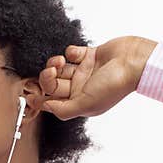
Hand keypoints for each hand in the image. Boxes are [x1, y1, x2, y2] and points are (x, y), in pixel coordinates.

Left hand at [37, 36, 157, 119]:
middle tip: (51, 72)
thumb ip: (64, 109)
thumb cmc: (114, 85)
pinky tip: (76, 54)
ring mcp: (85, 72)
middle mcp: (81, 88)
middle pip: (53, 84)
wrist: (134, 61)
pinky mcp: (89, 55)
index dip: (39, 98)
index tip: (28, 94)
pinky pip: (72, 53)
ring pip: (59, 69)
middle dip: (47, 78)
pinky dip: (70, 53)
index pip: (53, 102)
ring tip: (60, 61)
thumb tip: (45, 109)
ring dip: (55, 64)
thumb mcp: (86, 104)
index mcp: (79, 102)